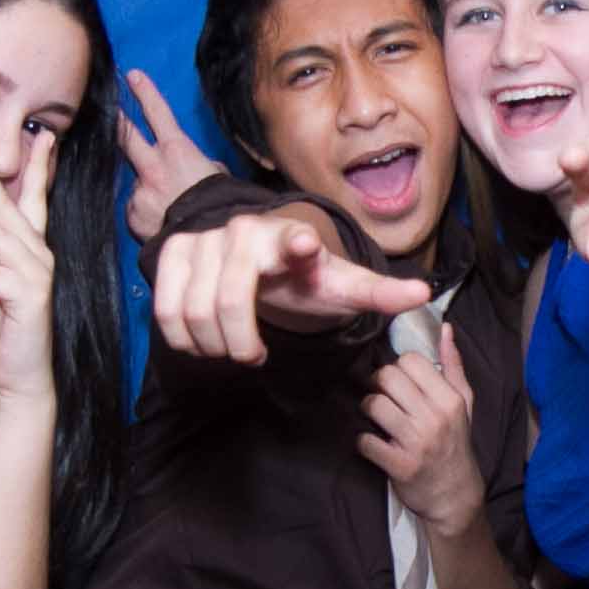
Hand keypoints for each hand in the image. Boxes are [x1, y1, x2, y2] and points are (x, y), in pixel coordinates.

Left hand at [119, 68, 228, 243]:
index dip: (144, 92)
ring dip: (149, 192)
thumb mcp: (217, 176)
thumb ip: (201, 165)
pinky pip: (136, 210)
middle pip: (126, 136)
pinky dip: (146, 214)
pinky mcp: (132, 214)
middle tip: (106, 110)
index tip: (131, 76)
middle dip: (116, 121)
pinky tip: (162, 223)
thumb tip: (198, 167)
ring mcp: (139, 190)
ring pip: (137, 184)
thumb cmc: (220, 205)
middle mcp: (152, 166)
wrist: (206, 239)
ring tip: (169, 209)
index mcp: (177, 150)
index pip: (157, 113)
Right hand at [151, 208, 432, 365]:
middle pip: (230, 302)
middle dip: (240, 343)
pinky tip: (204, 341)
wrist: (267, 257)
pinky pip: (165, 307)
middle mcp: (244, 231)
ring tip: (233, 347)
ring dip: (212, 344)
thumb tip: (423, 295)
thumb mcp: (344, 286)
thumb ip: (380, 293)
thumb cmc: (308, 275)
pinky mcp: (174, 250)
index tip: (308, 245)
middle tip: (255, 356)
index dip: (297, 240)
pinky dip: (182, 335)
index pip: (294, 238)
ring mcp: (205, 238)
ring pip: (193, 310)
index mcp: (293, 238)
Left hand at [360, 318, 483, 537]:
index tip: (400, 382)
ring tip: (377, 418)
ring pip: (373, 405)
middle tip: (384, 397)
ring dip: (368, 410)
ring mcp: (416, 443)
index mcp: (449, 399)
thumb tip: (446, 329)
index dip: (398, 368)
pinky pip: (365, 440)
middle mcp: (434, 418)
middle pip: (387, 377)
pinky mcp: (399, 466)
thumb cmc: (456, 444)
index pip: (410, 361)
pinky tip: (374, 443)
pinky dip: (364, 441)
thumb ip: (453, 366)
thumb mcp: (463, 404)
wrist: (455, 495)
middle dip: (379, 385)